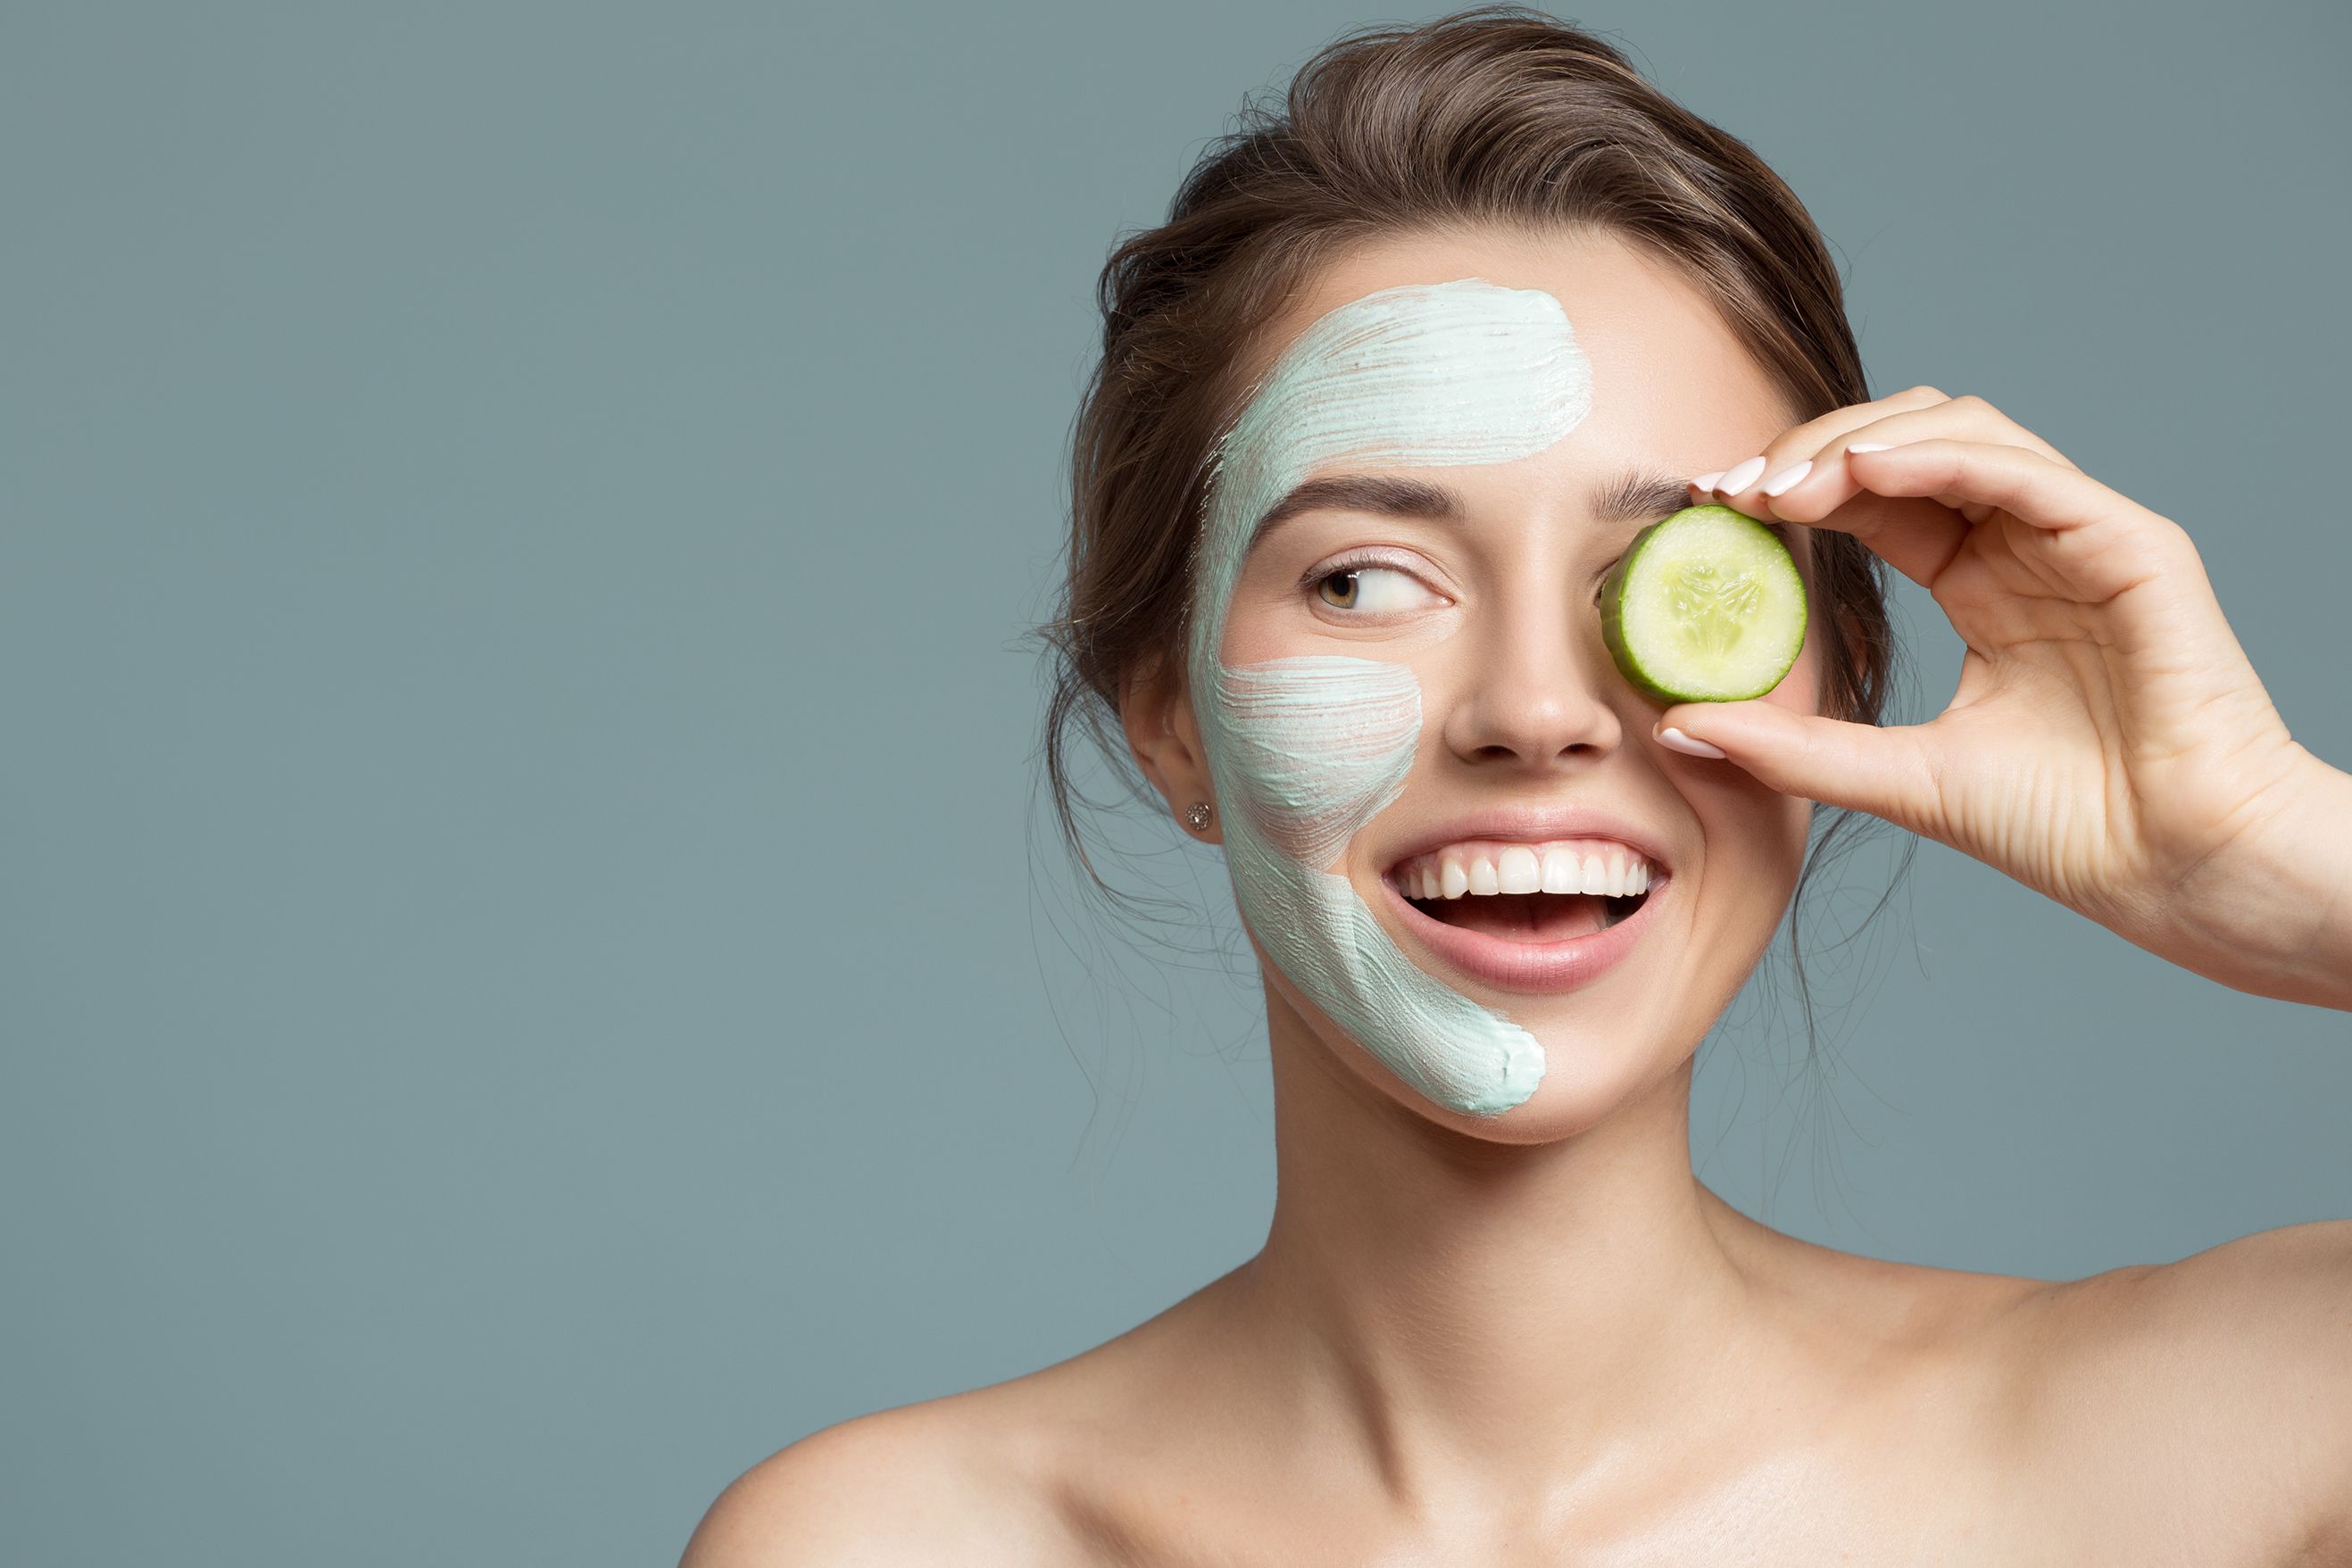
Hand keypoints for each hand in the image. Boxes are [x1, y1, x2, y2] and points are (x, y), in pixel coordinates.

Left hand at [1658, 385, 2350, 1007]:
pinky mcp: (2132, 545)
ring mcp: (2081, 537)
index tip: (1708, 506)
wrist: (2177, 872)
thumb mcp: (1899, 778)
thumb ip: (1793, 748)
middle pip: (1908, 442)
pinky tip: (1863, 474)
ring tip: (1782, 484)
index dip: (1792, 490)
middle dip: (1812, 449)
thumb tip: (1678, 726)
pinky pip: (2025, 470)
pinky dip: (1938, 456)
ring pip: (1964, 430)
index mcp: (1982, 584)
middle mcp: (2028, 546)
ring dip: (1861, 441)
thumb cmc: (2068, 829)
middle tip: (1730, 487)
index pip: (1875, 499)